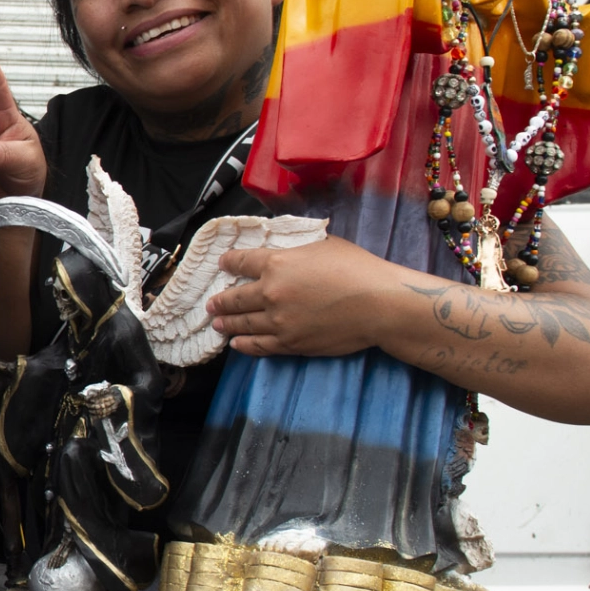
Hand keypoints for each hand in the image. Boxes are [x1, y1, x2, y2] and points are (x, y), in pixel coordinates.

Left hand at [206, 238, 407, 357]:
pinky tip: (236, 344)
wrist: (378, 304)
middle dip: (220, 300)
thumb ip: (297, 249)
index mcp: (276, 263)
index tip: (223, 265)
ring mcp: (278, 321)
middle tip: (211, 303)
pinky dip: (245, 345)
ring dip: (227, 323)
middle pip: (235, 297)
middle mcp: (271, 292)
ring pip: (243, 324)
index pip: (242, 262)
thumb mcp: (323, 245)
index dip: (229, 263)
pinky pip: (259, 346)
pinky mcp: (290, 343)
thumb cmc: (357, 269)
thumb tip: (286, 250)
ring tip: (217, 323)